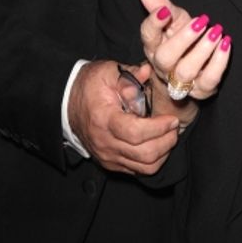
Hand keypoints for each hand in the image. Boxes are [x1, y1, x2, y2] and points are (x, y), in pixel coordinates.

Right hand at [68, 59, 179, 174]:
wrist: (67, 103)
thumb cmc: (89, 85)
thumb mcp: (107, 72)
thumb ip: (129, 74)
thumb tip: (147, 71)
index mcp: (104, 119)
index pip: (136, 133)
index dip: (158, 128)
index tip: (172, 120)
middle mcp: (105, 143)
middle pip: (144, 155)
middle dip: (166, 142)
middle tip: (174, 126)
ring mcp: (107, 156)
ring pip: (144, 167)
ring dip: (163, 153)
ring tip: (169, 135)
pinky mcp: (110, 163)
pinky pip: (137, 170)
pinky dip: (153, 160)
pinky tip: (158, 143)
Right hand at [138, 0, 230, 107]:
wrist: (192, 69)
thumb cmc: (179, 37)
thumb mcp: (173, 18)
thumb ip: (160, 4)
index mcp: (153, 45)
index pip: (148, 35)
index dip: (154, 23)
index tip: (166, 11)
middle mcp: (163, 66)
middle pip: (166, 57)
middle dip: (184, 38)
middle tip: (202, 21)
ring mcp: (181, 80)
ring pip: (186, 70)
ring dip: (203, 49)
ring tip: (216, 31)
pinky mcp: (201, 90)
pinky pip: (209, 79)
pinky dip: (219, 61)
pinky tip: (225, 44)